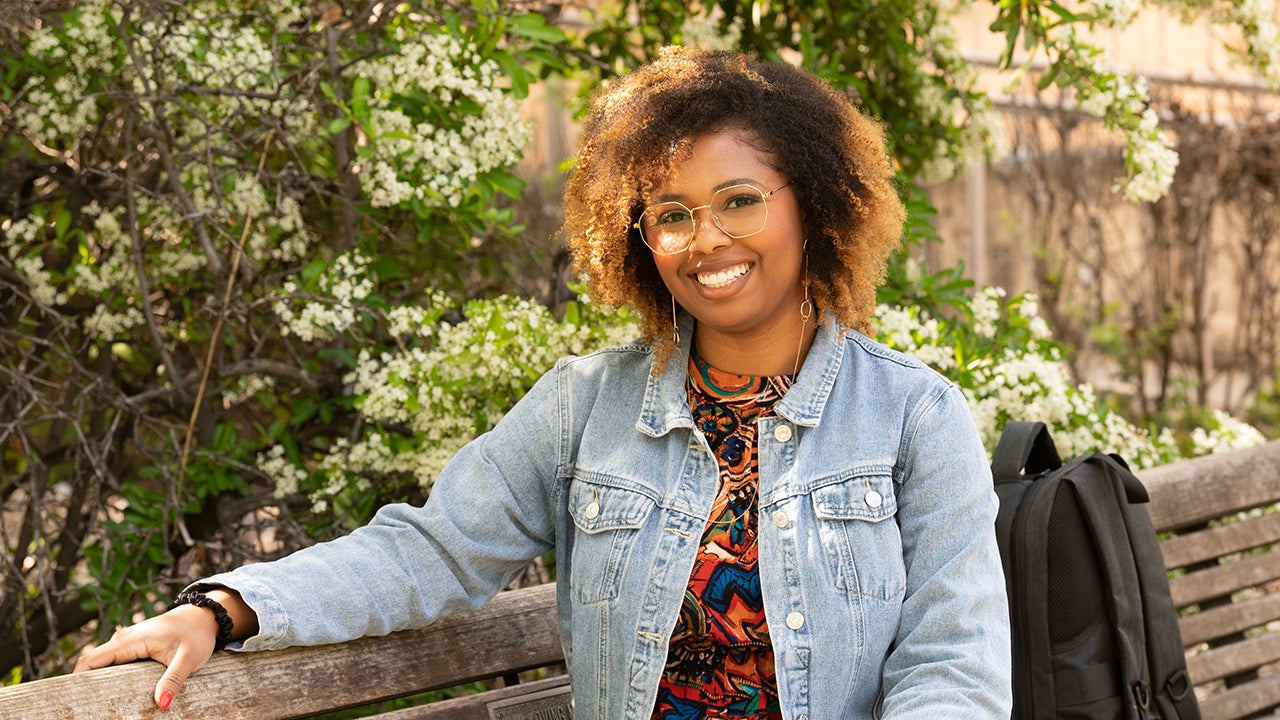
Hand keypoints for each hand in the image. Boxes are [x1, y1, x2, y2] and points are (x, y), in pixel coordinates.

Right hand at [73, 604, 217, 709]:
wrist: (204, 616)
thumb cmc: (197, 634)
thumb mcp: (189, 658)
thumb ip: (174, 679)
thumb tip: (163, 703)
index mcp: (130, 641)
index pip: (91, 661)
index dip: (78, 680)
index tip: (73, 699)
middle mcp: (123, 640)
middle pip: (91, 664)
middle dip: (85, 685)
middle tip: (85, 709)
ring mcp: (127, 643)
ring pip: (102, 664)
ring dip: (97, 682)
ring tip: (97, 705)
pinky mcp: (133, 647)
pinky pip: (113, 662)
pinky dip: (108, 676)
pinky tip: (113, 693)